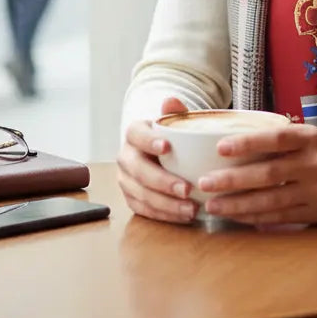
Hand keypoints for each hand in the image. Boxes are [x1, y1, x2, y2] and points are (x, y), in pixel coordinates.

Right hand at [116, 97, 197, 222]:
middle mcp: (125, 157)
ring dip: (167, 204)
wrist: (160, 152)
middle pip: (138, 171)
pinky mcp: (131, 199)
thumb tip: (171, 101)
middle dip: (162, 182)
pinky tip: (184, 217)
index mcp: (134, 133)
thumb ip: (174, 111)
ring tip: (191, 209)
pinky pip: (145, 210)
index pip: (136, 135)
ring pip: (141, 194)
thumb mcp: (174, 121)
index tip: (167, 147)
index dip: (149, 141)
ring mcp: (125, 180)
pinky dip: (165, 215)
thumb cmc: (172, 135)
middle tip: (187, 189)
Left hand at [197, 124, 316, 225]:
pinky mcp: (316, 211)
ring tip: (213, 204)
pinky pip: (280, 216)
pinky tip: (236, 215)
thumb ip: (284, 140)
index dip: (248, 142)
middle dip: (232, 179)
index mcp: (312, 138)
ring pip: (270, 199)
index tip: (221, 146)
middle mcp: (313, 164)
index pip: (276, 139)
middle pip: (268, 173)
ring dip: (238, 204)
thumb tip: (241, 143)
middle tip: (204, 182)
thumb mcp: (315, 135)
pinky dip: (256, 217)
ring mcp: (315, 190)